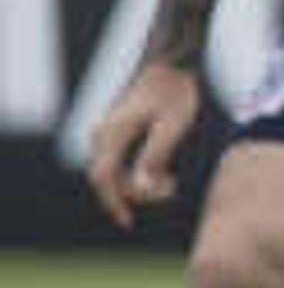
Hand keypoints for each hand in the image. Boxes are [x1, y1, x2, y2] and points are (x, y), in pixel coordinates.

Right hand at [84, 62, 203, 231]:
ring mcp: (106, 131)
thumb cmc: (176, 93)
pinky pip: (119, 161)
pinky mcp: (116, 130)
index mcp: (113, 133)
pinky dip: (137, 172)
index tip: (128, 222)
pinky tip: (165, 174)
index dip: (114, 202)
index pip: (103, 177)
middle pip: (106, 177)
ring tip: (172, 182)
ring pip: (112, 170)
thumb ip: (155, 158)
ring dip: (137, 183)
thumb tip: (141, 189)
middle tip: (170, 191)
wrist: (172, 64)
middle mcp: (102, 133)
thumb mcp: (173, 127)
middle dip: (133, 193)